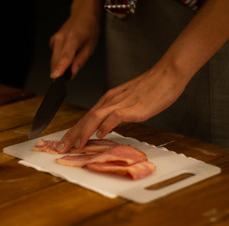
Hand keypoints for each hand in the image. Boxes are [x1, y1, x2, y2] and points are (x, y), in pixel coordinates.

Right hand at [49, 0, 100, 78]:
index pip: (65, 57)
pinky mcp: (52, 42)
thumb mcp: (90, 47)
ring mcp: (55, 39)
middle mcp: (60, 38)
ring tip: (73, 58)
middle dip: (62, 72)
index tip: (55, 77)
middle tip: (73, 72)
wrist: (83, 15)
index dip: (60, 68)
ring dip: (62, 66)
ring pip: (54, 60)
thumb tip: (72, 74)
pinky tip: (69, 53)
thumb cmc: (89, 29)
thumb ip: (80, 61)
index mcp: (72, 38)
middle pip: (56, 61)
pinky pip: (54, 56)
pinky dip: (60, 60)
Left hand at [56, 65, 189, 152]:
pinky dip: (106, 125)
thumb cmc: (152, 87)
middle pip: (86, 118)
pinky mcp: (133, 106)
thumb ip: (117, 111)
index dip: (74, 130)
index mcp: (109, 99)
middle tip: (61, 148)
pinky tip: (100, 134)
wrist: (168, 74)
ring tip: (75, 145)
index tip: (65, 142)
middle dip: (72, 134)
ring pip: (95, 117)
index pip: (87, 117)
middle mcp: (111, 100)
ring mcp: (121, 102)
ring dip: (83, 132)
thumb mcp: (129, 100)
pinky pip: (115, 116)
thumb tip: (107, 125)